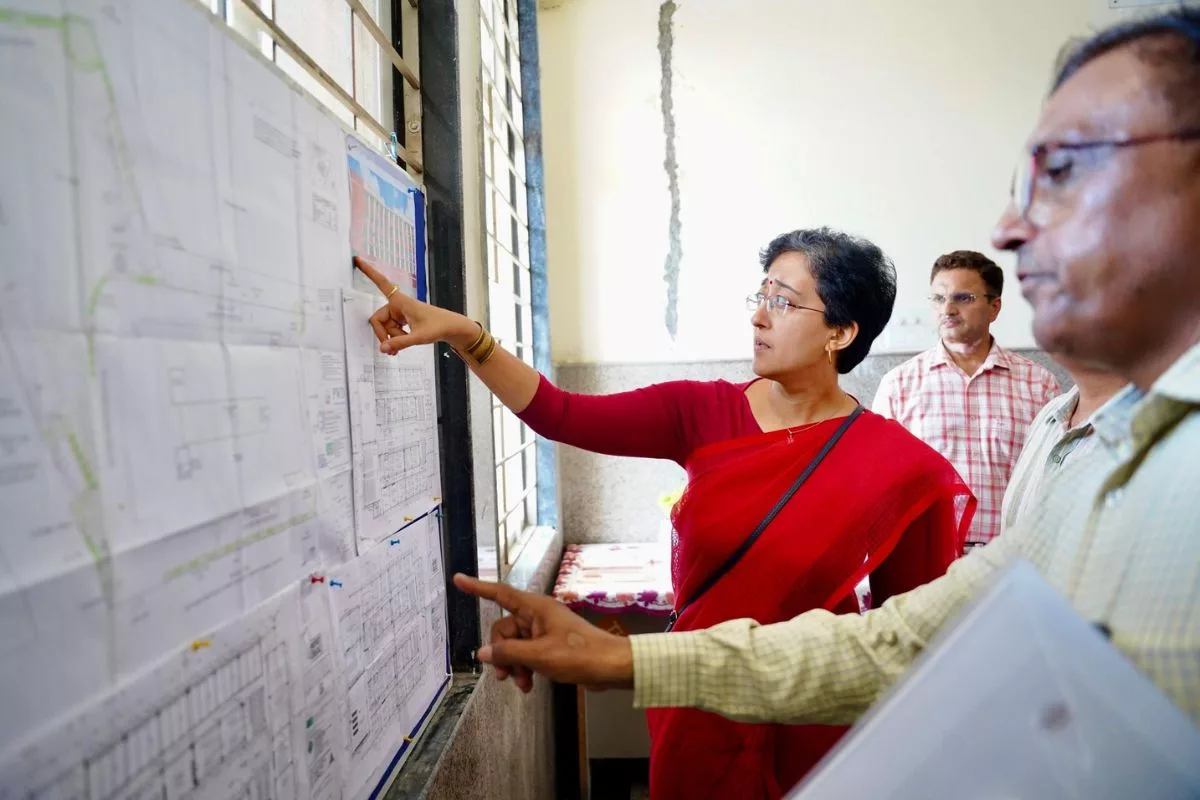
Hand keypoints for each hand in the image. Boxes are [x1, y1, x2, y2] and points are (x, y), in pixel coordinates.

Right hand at [353, 256, 476, 353]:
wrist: (452, 328)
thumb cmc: (438, 326)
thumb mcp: (419, 337)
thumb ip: (400, 343)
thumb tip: (383, 348)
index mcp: (400, 301)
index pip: (381, 283)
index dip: (368, 272)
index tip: (357, 259)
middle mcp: (397, 305)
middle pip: (378, 319)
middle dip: (383, 334)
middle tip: (390, 350)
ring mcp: (399, 313)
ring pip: (386, 328)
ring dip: (392, 338)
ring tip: (404, 346)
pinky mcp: (402, 320)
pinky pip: (391, 330)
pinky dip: (394, 339)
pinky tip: (397, 349)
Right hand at [453, 573, 634, 692]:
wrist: (610, 666)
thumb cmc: (579, 655)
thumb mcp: (539, 656)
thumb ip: (508, 653)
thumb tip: (483, 653)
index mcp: (535, 608)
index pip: (499, 593)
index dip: (477, 587)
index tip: (458, 579)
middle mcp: (537, 615)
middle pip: (504, 629)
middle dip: (502, 654)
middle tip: (506, 676)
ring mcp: (544, 630)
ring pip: (514, 645)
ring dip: (514, 665)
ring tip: (522, 684)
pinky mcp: (550, 645)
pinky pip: (527, 653)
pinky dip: (525, 667)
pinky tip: (529, 684)